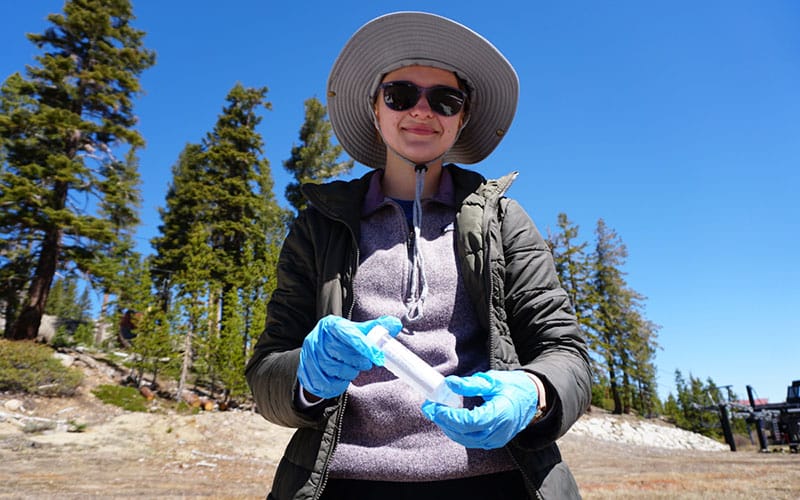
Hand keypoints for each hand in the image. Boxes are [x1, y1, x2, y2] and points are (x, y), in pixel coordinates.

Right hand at [297, 315, 402, 398]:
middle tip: (364, 363)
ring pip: (336, 370)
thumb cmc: (341, 341)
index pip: (350, 335)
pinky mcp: (306, 373)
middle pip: (344, 355)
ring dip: (349, 373)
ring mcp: (310, 356)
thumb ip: (375, 328)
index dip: (366, 347)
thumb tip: (396, 324)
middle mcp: (318, 338)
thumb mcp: (356, 331)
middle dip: (359, 362)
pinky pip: (328, 383)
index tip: (379, 358)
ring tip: (351, 369)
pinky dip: (338, 384)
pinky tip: (341, 378)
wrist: (315, 353)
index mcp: (331, 325)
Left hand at [421, 370, 538, 449]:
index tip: (434, 406)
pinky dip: (457, 431)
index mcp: (500, 414)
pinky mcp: (493, 442)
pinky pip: (470, 440)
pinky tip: (449, 419)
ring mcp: (496, 440)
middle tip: (429, 407)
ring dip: (448, 426)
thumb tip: (449, 384)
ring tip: (436, 411)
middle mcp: (498, 432)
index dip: (449, 416)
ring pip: (465, 439)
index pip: (469, 422)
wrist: (532, 399)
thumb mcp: (493, 380)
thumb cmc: (514, 387)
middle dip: (443, 420)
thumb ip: (470, 384)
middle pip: (463, 433)